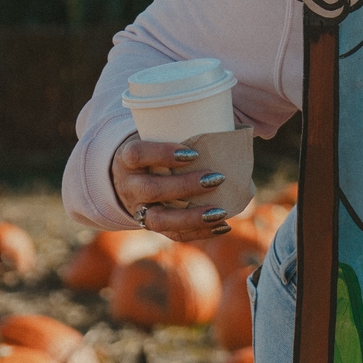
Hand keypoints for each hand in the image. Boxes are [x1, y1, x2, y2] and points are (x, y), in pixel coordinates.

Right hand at [108, 134, 233, 240]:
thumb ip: (184, 130)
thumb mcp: (156, 137)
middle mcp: (129, 186)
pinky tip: (222, 226)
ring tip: (220, 212)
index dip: (163, 154)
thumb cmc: (153, 151)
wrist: (128, 179)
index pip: (138, 154)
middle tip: (217, 178)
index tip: (193, 153)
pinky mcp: (152, 226)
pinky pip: (173, 235)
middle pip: (151, 189)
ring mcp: (138, 210)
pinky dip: (199, 232)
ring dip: (192, 216)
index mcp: (127, 159)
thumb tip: (235, 127)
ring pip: (160, 219)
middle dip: (185, 186)